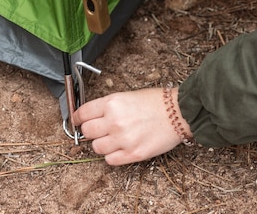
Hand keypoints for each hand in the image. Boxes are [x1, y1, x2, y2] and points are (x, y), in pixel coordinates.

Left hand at [72, 87, 191, 165]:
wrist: (179, 112)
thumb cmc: (157, 102)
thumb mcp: (127, 96)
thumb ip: (108, 107)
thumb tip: (92, 117)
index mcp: (112, 103)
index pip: (82, 114)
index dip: (77, 118)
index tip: (77, 121)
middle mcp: (114, 121)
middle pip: (87, 131)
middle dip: (91, 131)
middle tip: (99, 130)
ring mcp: (123, 139)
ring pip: (96, 148)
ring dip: (102, 144)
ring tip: (114, 139)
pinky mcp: (132, 154)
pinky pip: (110, 160)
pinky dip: (113, 155)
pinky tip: (121, 147)